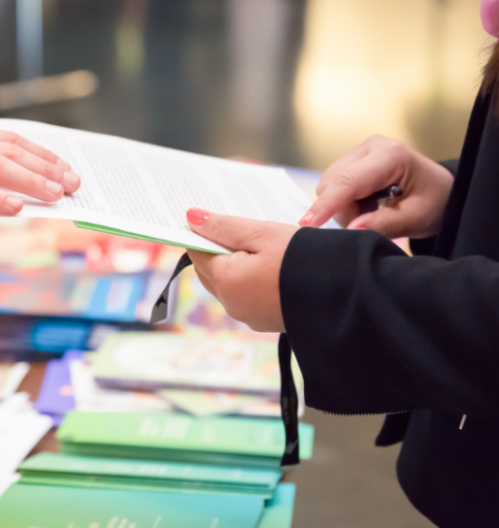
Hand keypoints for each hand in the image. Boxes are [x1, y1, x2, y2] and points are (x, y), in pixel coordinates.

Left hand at [184, 208, 298, 331]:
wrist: (346, 295)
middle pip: (210, 270)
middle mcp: (232, 304)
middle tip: (232, 224)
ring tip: (253, 240)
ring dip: (235, 263)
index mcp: (225, 282)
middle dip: (217, 247)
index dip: (201, 232)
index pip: (196, 252)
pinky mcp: (267, 320)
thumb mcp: (262, 233)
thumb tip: (190, 218)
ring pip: (229, 283)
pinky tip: (267, 262)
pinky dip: (250, 277)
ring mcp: (249, 316)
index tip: (210, 216)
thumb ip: (224, 227)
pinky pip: (247, 294)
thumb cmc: (304, 259)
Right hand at [298, 135, 452, 238]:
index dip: (326, 204)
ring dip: (344, 207)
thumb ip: (384, 224)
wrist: (441, 190)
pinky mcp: (352, 159)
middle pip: (333, 184)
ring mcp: (359, 150)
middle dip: (343, 210)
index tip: (307, 224)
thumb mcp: (417, 218)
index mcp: (390, 155)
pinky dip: (345, 201)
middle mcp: (370, 146)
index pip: (348, 182)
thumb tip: (351, 230)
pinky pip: (333, 184)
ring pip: (329, 185)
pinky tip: (368, 203)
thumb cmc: (435, 202)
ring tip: (373, 212)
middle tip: (370, 224)